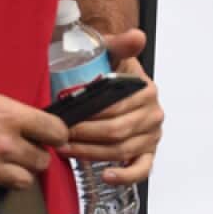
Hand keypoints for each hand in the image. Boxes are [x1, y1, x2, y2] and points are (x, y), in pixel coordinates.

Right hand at [0, 70, 68, 199]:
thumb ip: (1, 105)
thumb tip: (9, 112)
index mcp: (12, 116)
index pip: (57, 131)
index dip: (56, 134)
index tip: (51, 134)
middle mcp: (4, 143)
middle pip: (41, 162)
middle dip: (34, 156)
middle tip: (23, 149)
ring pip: (22, 182)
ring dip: (15, 174)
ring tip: (3, 164)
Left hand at [57, 29, 162, 185]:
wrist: (116, 83)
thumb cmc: (110, 72)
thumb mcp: (112, 54)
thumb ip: (121, 44)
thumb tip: (136, 37)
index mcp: (147, 91)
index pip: (116, 108)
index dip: (89, 117)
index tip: (65, 119)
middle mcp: (153, 114)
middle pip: (117, 131)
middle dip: (84, 135)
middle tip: (59, 136)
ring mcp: (152, 135)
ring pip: (121, 150)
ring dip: (91, 153)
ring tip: (66, 150)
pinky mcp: (149, 152)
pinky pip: (142, 169)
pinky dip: (125, 175)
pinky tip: (106, 176)